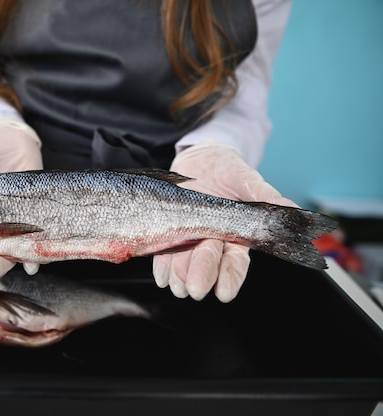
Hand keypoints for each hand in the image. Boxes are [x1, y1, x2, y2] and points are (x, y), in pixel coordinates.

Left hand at [152, 141, 296, 301]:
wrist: (200, 159)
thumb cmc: (229, 171)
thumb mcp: (247, 179)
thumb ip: (266, 196)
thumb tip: (292, 210)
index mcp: (236, 234)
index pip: (236, 261)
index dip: (231, 277)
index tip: (225, 292)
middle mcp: (213, 241)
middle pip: (208, 263)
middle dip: (202, 276)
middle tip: (195, 290)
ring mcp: (190, 238)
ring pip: (185, 263)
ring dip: (180, 277)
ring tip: (177, 286)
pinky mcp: (167, 232)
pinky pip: (164, 254)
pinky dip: (162, 267)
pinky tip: (161, 278)